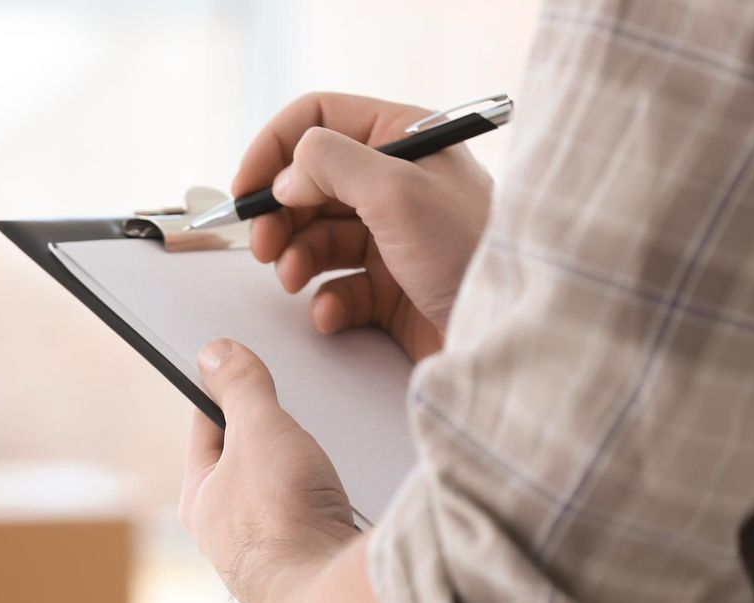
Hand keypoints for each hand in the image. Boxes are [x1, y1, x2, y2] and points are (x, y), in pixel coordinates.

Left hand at [177, 338, 356, 602]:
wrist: (329, 596)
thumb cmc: (281, 518)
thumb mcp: (259, 431)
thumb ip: (241, 387)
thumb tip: (214, 353)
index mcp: (199, 498)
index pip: (205, 427)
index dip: (225, 389)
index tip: (239, 363)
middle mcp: (226, 531)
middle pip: (248, 462)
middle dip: (273, 431)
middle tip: (295, 404)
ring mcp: (268, 553)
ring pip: (285, 493)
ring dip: (306, 470)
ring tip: (328, 450)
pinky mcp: (309, 566)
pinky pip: (317, 518)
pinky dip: (331, 499)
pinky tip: (349, 493)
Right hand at [233, 92, 493, 361]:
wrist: (509, 331)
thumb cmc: (471, 253)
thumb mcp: (396, 190)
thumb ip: (330, 165)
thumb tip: (285, 174)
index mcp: (402, 140)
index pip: (318, 120)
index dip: (273, 150)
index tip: (244, 190)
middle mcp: (394, 183)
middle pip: (308, 184)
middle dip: (279, 215)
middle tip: (264, 246)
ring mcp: (391, 237)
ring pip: (315, 238)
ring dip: (294, 259)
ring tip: (293, 279)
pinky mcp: (389, 289)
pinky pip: (335, 287)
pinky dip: (325, 301)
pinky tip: (333, 313)